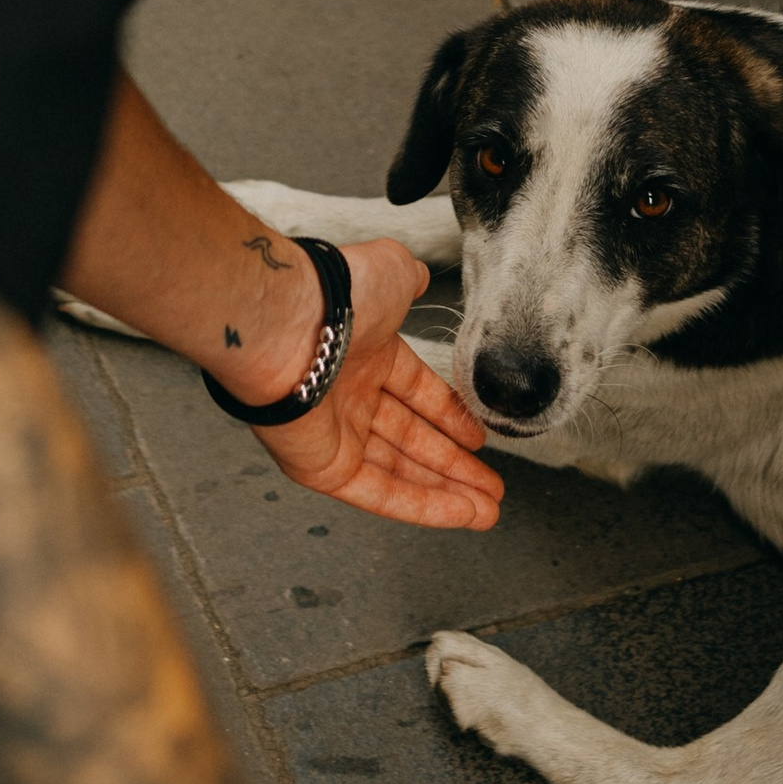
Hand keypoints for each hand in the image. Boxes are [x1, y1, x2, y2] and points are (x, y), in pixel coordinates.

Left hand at [249, 239, 502, 531]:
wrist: (291, 323)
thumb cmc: (338, 294)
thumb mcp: (390, 270)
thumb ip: (409, 278)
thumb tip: (420, 276)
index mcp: (366, 354)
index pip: (416, 393)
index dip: (450, 416)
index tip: (477, 437)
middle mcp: (348, 396)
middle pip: (412, 439)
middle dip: (454, 465)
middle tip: (491, 486)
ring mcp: (335, 434)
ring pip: (401, 472)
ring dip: (448, 493)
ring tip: (488, 510)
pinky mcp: (323, 469)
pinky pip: (380, 493)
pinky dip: (423, 507)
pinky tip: (461, 513)